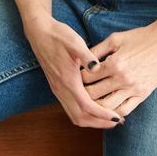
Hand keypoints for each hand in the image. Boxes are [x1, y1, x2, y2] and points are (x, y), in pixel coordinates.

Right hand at [24, 15, 124, 129]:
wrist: (39, 32)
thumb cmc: (58, 35)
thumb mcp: (74, 42)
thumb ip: (86, 55)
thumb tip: (97, 67)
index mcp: (68, 80)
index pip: (87, 106)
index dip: (102, 114)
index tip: (117, 116)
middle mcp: (61, 89)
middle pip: (80, 117)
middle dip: (99, 122)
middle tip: (117, 120)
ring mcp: (58, 89)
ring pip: (74, 115)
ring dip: (91, 120)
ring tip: (108, 117)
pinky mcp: (57, 87)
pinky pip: (70, 108)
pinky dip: (84, 113)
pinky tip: (94, 107)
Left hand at [80, 16, 156, 119]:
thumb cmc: (140, 37)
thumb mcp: (116, 38)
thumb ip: (97, 49)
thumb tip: (82, 59)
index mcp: (113, 63)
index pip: (87, 76)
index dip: (78, 77)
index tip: (74, 77)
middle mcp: (121, 79)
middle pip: (93, 94)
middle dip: (83, 93)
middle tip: (77, 92)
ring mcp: (132, 89)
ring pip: (107, 107)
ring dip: (96, 106)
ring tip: (90, 102)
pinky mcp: (142, 95)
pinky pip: (124, 110)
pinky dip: (113, 113)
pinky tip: (107, 110)